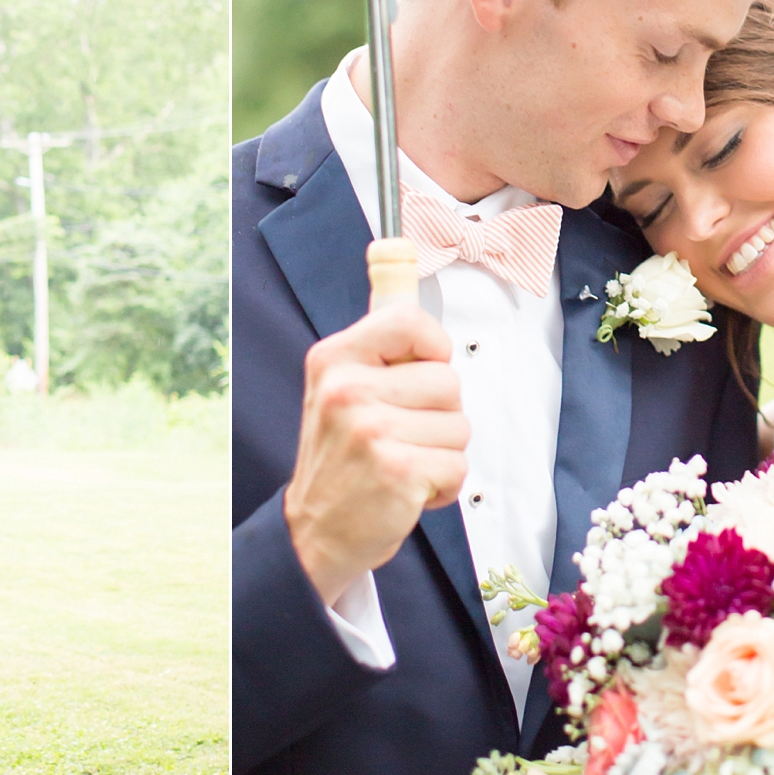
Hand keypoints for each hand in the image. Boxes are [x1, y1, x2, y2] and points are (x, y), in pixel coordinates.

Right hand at [283, 302, 468, 606]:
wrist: (314, 531)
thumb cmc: (341, 453)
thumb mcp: (343, 378)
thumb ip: (379, 320)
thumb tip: (394, 243)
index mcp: (335, 357)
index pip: (410, 322)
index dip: (431, 350)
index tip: (415, 374)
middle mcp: (346, 389)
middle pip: (448, 381)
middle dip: (438, 415)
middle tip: (398, 436)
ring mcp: (369, 430)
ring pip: (459, 426)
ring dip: (441, 453)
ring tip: (401, 463)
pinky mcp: (395, 471)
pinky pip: (458, 466)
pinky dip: (442, 486)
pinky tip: (407, 490)